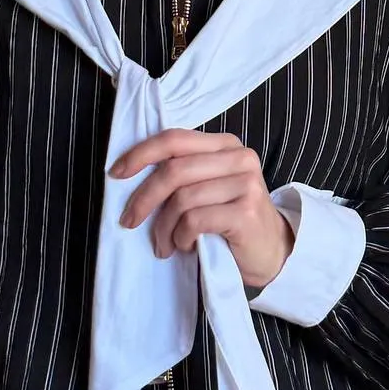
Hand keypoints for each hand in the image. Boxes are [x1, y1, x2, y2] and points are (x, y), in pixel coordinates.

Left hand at [110, 129, 294, 291]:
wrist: (272, 250)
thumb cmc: (230, 220)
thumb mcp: (208, 187)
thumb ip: (182, 173)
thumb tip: (129, 173)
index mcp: (225, 145)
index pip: (175, 139)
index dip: (141, 154)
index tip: (116, 173)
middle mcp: (239, 158)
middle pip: (174, 170)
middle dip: (144, 198)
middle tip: (129, 220)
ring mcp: (245, 184)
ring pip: (182, 199)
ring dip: (164, 227)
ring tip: (164, 244)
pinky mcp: (246, 212)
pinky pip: (195, 221)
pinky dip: (181, 237)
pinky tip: (186, 246)